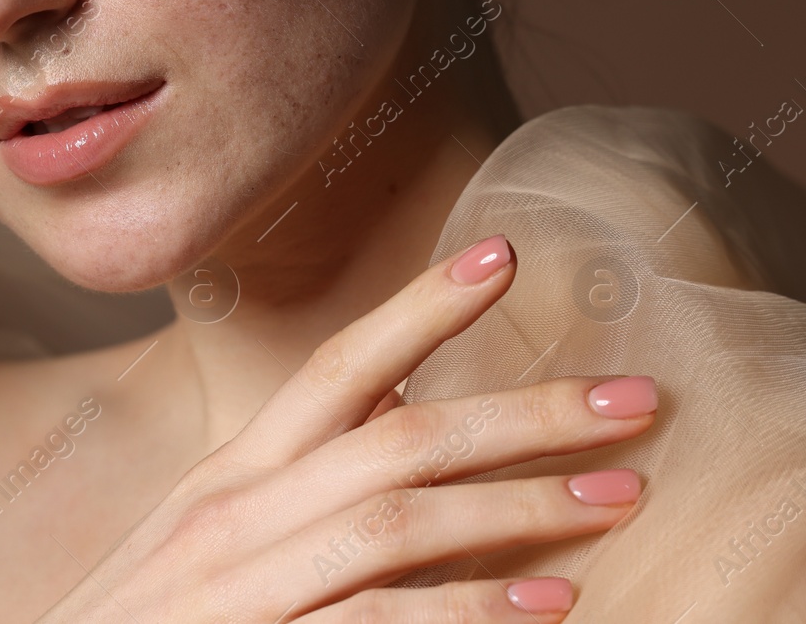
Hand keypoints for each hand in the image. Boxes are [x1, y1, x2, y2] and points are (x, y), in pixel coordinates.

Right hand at [37, 236, 656, 621]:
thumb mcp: (210, 540)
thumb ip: (295, 478)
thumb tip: (400, 407)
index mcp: (231, 474)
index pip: (338, 366)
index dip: (423, 307)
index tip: (506, 256)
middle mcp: (234, 510)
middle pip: (396, 433)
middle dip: (523, 411)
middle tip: (635, 400)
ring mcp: (241, 582)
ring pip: (397, 516)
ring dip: (520, 505)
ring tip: (617, 499)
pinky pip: (374, 623)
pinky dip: (467, 612)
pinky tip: (547, 606)